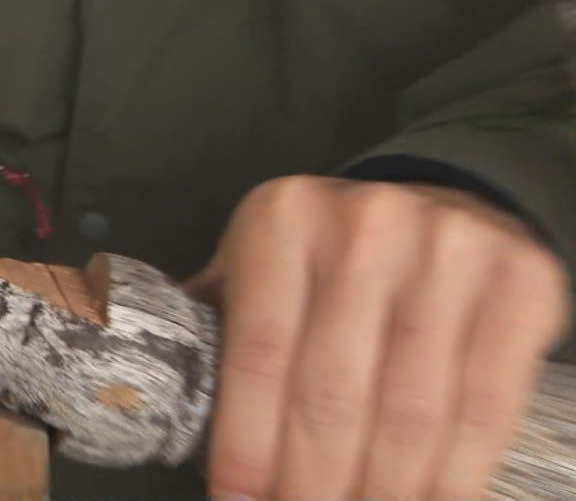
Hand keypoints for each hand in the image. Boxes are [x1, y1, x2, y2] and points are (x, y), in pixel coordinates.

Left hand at [186, 175, 569, 499]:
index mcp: (281, 221)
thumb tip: (157, 396)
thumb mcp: (259, 259)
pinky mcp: (518, 283)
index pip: (258, 355)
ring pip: (409, 413)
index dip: (247, 445)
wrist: (444, 204)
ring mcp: (448, 250)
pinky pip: (484, 408)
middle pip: (331, 394)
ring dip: (379, 491)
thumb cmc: (329, 253)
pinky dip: (453, 475)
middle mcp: (364, 226)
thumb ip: (216, 320)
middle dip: (310, 484)